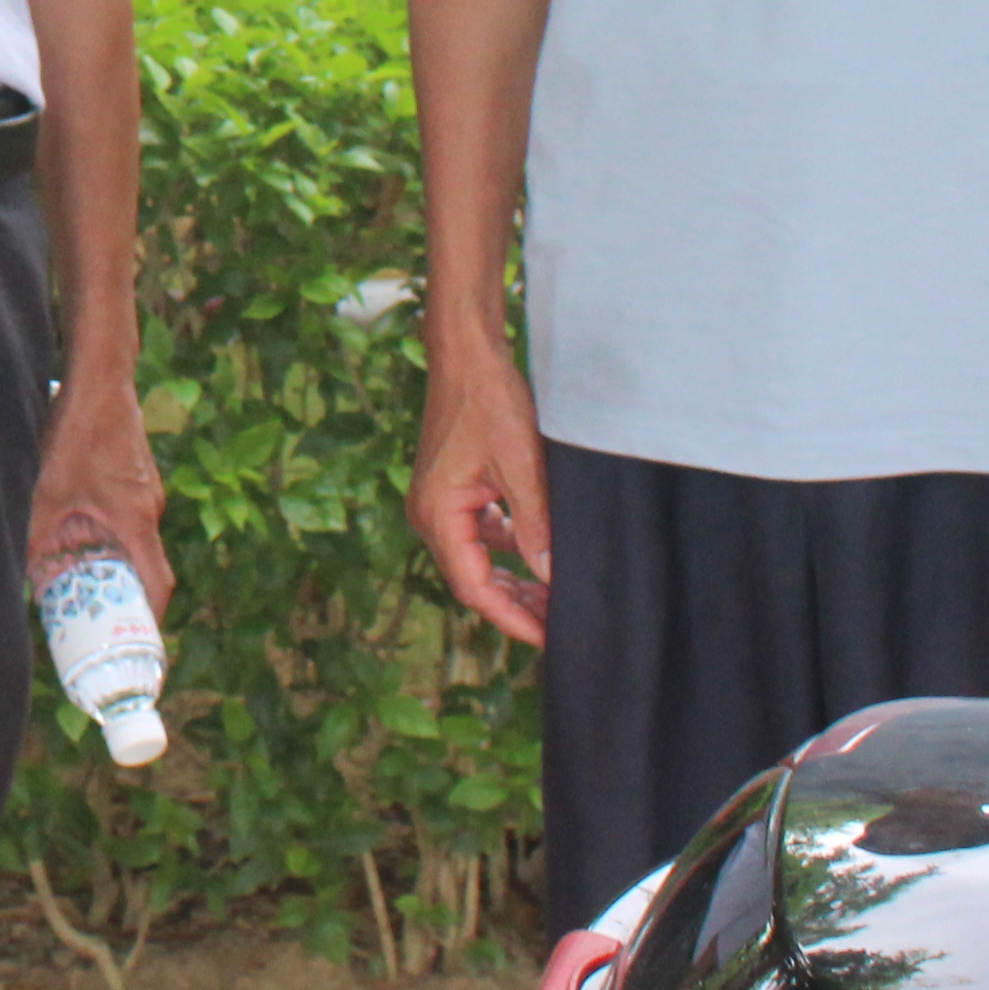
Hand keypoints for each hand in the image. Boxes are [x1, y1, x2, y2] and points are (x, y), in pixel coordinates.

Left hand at [30, 372, 174, 613]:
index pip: (157, 584)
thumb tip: (16, 575)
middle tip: (95, 615)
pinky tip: (73, 527)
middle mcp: (148, 508)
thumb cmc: (78, 432)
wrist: (101, 379)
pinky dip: (105, 531)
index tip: (137, 641)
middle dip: (120, 592)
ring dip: (108, 557)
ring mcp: (144, 488)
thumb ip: (33, 537)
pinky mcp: (133, 473)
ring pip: (130, 537)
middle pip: (142, 564)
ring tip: (76, 574)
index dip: (149, 619)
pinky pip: (124, 515)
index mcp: (136, 521)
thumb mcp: (46, 492)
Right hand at [409, 335, 551, 647]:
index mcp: (437, 513)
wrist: (467, 353)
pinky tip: (535, 552)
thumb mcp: (521, 466)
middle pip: (472, 578)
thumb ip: (534, 525)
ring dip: (512, 578)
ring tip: (552, 594)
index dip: (512, 617)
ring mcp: (438, 501)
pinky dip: (506, 548)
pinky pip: (478, 533)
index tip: (549, 636)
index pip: (475, 587)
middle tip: (558, 621)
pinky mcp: (452, 488)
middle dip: (515, 603)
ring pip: (476, 558)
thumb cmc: (490, 400)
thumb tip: (550, 577)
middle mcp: (429, 513)